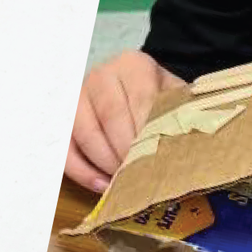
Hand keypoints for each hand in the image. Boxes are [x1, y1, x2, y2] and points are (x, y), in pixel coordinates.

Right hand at [67, 48, 175, 195]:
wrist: (138, 91)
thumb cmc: (161, 99)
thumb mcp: (176, 98)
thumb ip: (181, 115)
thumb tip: (189, 146)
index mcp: (133, 65)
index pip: (140, 97)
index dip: (148, 131)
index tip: (159, 158)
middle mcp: (101, 75)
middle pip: (110, 114)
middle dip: (127, 149)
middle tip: (143, 175)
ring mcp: (77, 97)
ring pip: (84, 131)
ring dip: (105, 161)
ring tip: (125, 182)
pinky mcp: (63, 121)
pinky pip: (65, 149)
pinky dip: (82, 171)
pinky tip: (103, 186)